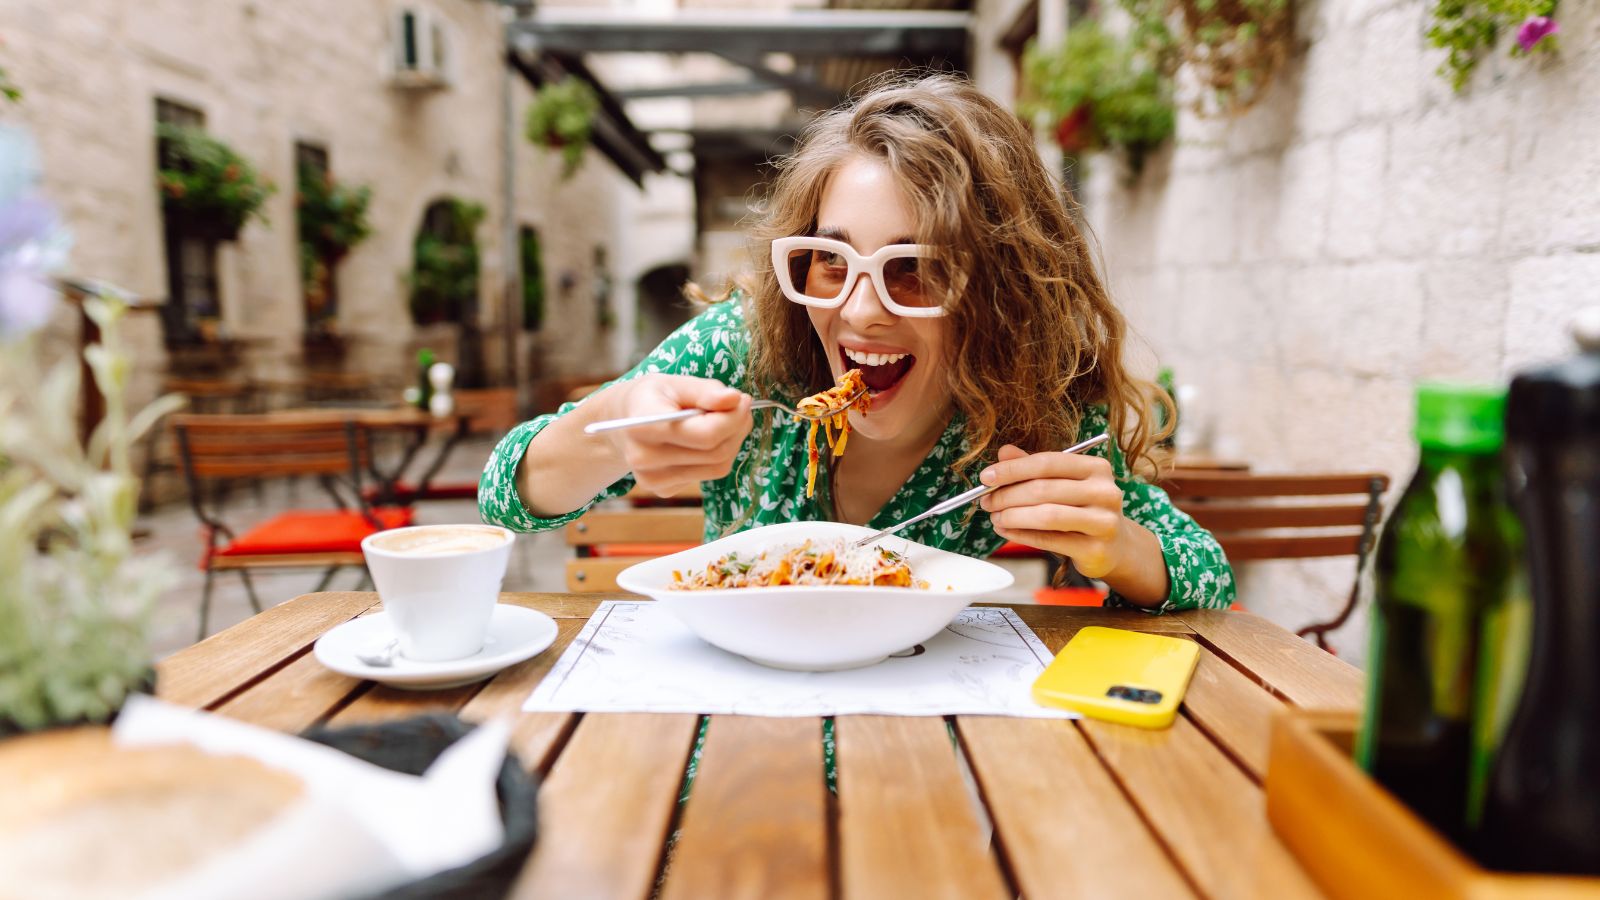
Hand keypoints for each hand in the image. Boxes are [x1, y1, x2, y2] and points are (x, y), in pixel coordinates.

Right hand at [602, 374, 752, 495]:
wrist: (622, 423)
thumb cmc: (652, 398)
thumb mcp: (675, 383)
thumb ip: (705, 390)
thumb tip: (735, 399)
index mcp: (643, 425)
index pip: (705, 434)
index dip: (732, 418)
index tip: (742, 399)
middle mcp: (644, 458)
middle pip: (715, 452)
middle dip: (737, 428)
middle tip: (740, 407)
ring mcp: (653, 479)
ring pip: (717, 467)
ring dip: (732, 442)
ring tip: (726, 420)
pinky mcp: (663, 489)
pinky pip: (708, 475)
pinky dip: (718, 456)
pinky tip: (706, 439)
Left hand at [978, 444, 1130, 578]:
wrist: (1116, 546)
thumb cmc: (1082, 510)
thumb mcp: (1062, 484)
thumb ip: (1034, 468)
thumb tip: (1004, 452)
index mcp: (1096, 468)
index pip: (1048, 462)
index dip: (1013, 469)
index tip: (986, 476)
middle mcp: (1105, 492)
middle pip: (1044, 489)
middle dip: (1007, 495)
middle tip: (986, 501)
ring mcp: (1103, 521)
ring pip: (1046, 516)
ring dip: (1012, 516)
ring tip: (995, 517)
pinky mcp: (1096, 549)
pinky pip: (1049, 540)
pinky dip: (1021, 535)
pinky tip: (1006, 531)